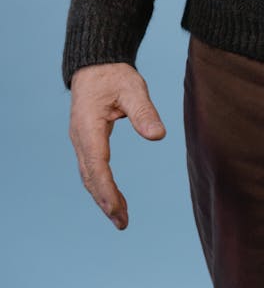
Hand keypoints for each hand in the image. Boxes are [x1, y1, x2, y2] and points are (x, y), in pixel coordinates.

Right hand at [68, 62, 166, 230]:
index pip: (97, 165)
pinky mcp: (86, 140)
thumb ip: (144, 111)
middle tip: (123, 223)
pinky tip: (114, 197)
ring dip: (103, 197)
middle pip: (90, 177)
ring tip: (121, 217)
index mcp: (88, 127)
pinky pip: (91, 168)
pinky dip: (101, 185)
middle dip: (105, 201)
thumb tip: (158, 136)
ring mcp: (80, 140)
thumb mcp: (133, 88)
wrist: (95, 64)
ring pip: (89, 175)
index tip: (117, 210)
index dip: (107, 191)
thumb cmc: (114, 74)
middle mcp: (80, 137)